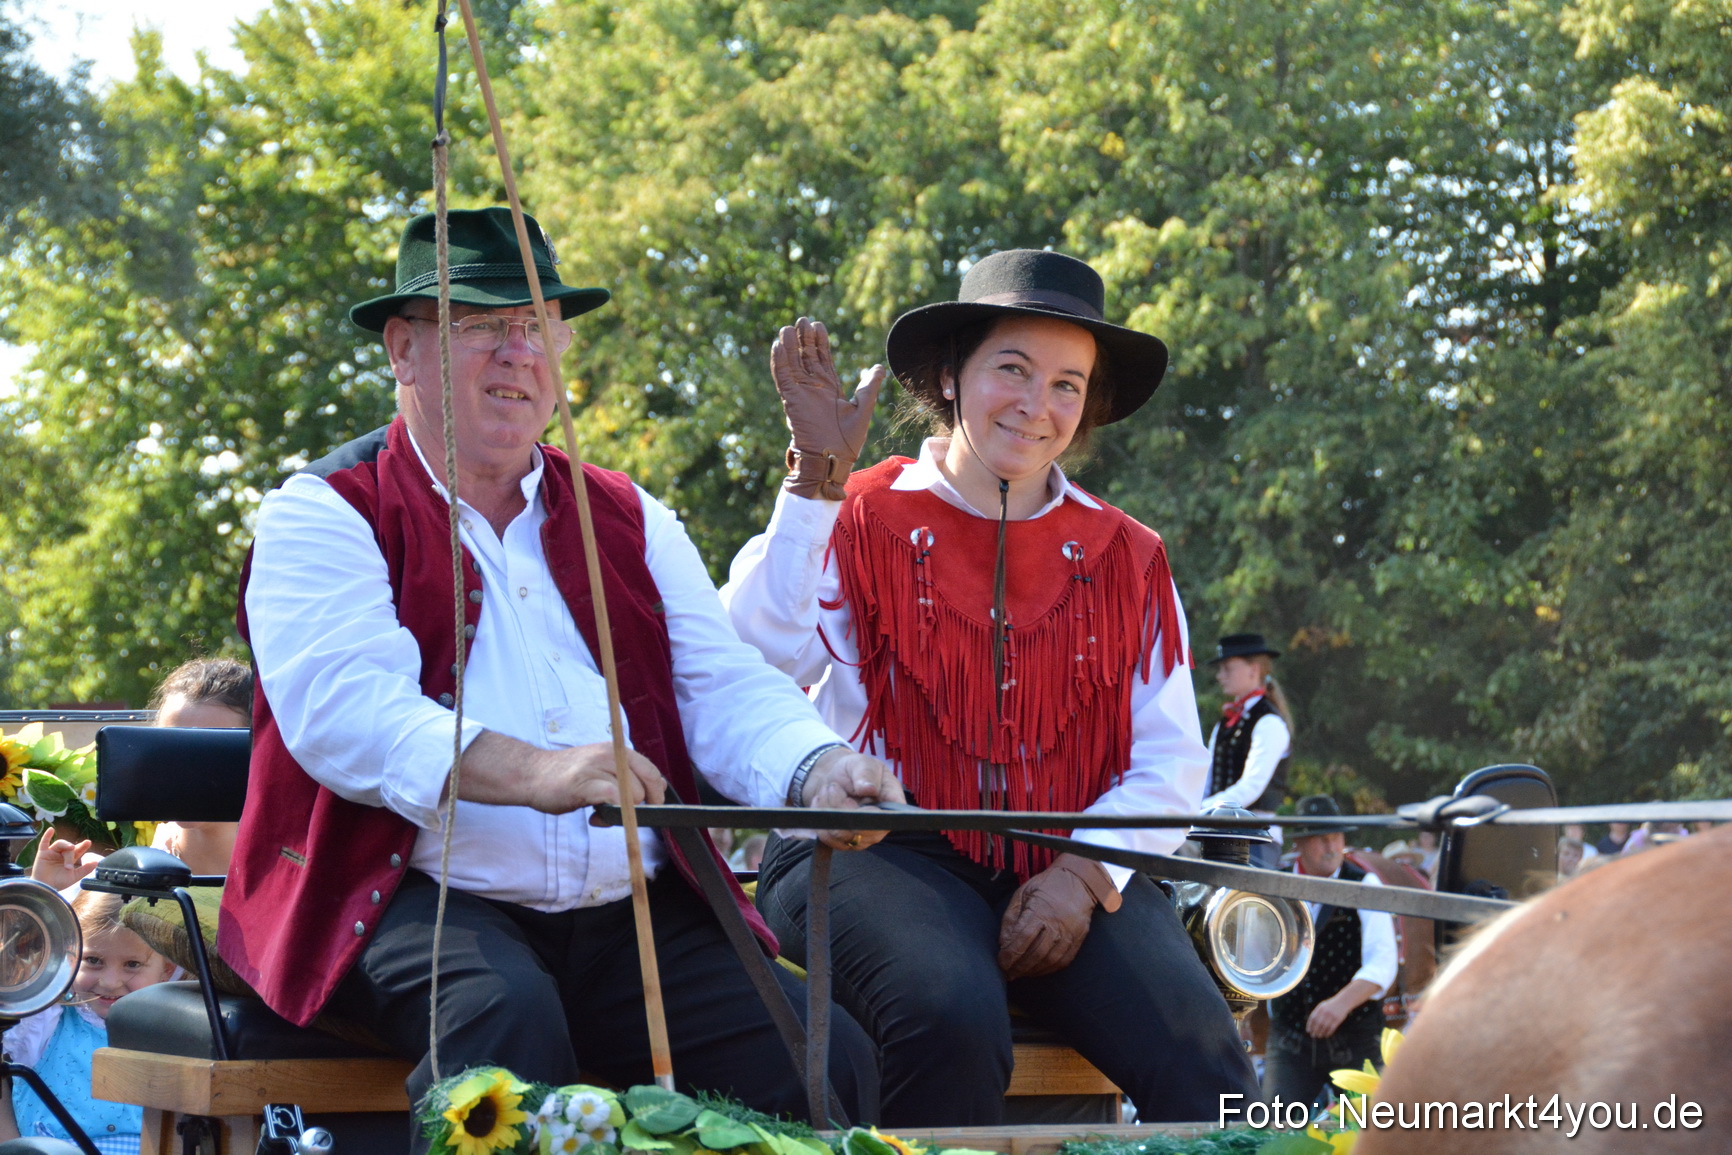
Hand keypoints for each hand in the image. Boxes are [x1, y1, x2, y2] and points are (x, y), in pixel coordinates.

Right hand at [29, 833, 98, 890]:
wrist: (45, 889)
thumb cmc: (59, 883)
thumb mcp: (74, 877)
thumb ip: (85, 869)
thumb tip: (96, 862)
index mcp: (70, 859)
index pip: (78, 850)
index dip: (83, 846)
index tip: (88, 842)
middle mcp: (61, 854)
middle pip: (69, 848)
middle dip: (70, 856)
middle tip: (69, 867)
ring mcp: (52, 853)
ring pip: (60, 844)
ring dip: (65, 846)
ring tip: (69, 850)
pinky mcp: (42, 854)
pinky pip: (44, 843)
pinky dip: (47, 836)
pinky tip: (51, 830)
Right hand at [523, 741, 666, 813]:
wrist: (532, 774)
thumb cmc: (568, 776)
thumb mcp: (602, 769)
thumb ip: (628, 776)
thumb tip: (659, 787)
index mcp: (617, 750)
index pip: (651, 771)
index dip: (656, 794)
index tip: (651, 808)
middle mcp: (610, 754)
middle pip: (645, 784)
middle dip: (639, 806)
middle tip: (621, 814)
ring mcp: (596, 767)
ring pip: (631, 794)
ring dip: (622, 813)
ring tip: (601, 815)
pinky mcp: (584, 783)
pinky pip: (613, 799)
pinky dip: (609, 815)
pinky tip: (595, 818)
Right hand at [773, 317, 883, 500]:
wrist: (833, 458)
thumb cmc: (849, 439)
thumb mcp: (864, 407)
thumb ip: (870, 386)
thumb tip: (878, 367)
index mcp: (830, 388)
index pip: (823, 359)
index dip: (820, 342)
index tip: (818, 325)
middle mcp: (814, 388)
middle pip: (807, 357)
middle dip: (805, 339)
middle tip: (803, 320)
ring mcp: (802, 392)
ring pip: (793, 363)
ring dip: (790, 345)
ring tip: (789, 327)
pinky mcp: (791, 399)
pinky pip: (783, 376)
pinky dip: (780, 361)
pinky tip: (779, 345)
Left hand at [800, 746, 903, 850]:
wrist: (835, 779)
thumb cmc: (854, 770)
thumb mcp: (862, 763)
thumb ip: (866, 774)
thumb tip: (869, 789)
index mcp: (892, 806)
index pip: (886, 820)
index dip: (867, 814)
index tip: (849, 799)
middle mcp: (880, 827)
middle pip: (859, 830)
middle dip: (840, 807)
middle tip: (833, 787)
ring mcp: (862, 838)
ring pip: (840, 834)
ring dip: (827, 810)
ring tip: (826, 791)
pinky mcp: (844, 843)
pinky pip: (828, 838)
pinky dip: (820, 819)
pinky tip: (820, 802)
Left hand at [996, 853, 1122, 980]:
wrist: (1080, 880)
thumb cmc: (1046, 885)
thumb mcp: (1023, 893)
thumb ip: (1011, 918)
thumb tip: (1003, 943)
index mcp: (1040, 910)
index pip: (1022, 938)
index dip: (1010, 954)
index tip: (1001, 962)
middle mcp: (1057, 924)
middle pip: (1036, 953)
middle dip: (1019, 967)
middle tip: (1008, 973)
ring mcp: (1070, 933)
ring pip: (1050, 960)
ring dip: (1033, 971)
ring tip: (1020, 974)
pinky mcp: (1079, 939)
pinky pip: (1063, 961)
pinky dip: (1049, 969)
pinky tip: (1037, 970)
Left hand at [1307, 994, 1351, 1037]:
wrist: (1343, 1002)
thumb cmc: (1331, 1005)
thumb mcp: (1323, 1006)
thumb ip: (1317, 1013)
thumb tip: (1311, 1024)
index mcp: (1320, 1008)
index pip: (1313, 1018)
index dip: (1310, 1025)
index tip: (1308, 1031)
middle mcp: (1325, 1012)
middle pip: (1318, 1023)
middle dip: (1315, 1030)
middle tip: (1313, 1035)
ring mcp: (1331, 1016)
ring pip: (1324, 1027)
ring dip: (1321, 1032)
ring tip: (1319, 1036)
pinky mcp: (1337, 1019)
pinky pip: (1331, 1028)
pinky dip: (1328, 1032)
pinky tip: (1326, 1035)